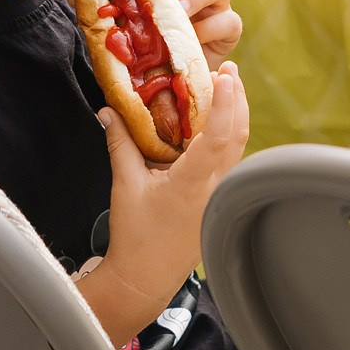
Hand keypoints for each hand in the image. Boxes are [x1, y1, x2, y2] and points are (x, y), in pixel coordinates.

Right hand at [82, 62, 250, 335]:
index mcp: (193, 183)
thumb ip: (120, 143)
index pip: (220, 137)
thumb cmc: (135, 235)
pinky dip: (228, 136)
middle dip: (237, 100)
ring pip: (239, 148)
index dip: (226, 103)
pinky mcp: (218, 200)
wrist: (145, 277)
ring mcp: (220, 195)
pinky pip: (231, 160)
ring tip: (225, 89)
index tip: (227, 76)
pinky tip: (217, 124)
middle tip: (228, 72)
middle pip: (239, 136)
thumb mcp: (125, 184)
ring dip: (235, 116)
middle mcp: (214, 188)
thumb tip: (110, 110)